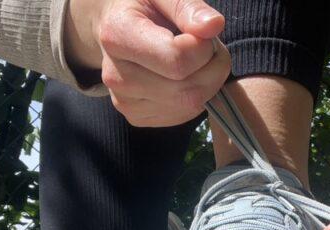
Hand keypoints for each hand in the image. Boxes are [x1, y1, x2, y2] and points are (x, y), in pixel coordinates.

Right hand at [66, 0, 230, 126]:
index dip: (204, 48)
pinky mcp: (136, 118)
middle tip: (208, 46)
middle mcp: (117, 76)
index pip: (178, 61)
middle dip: (212, 67)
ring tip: (196, 59)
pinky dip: (196, 96)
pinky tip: (185, 77)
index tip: (204, 32)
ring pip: (189, 105)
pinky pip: (183, 115)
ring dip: (207, 82)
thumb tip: (214, 26)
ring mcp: (125, 103)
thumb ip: (187, 6)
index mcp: (118, 36)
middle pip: (187, 90)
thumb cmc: (142, 5)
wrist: (116, 27)